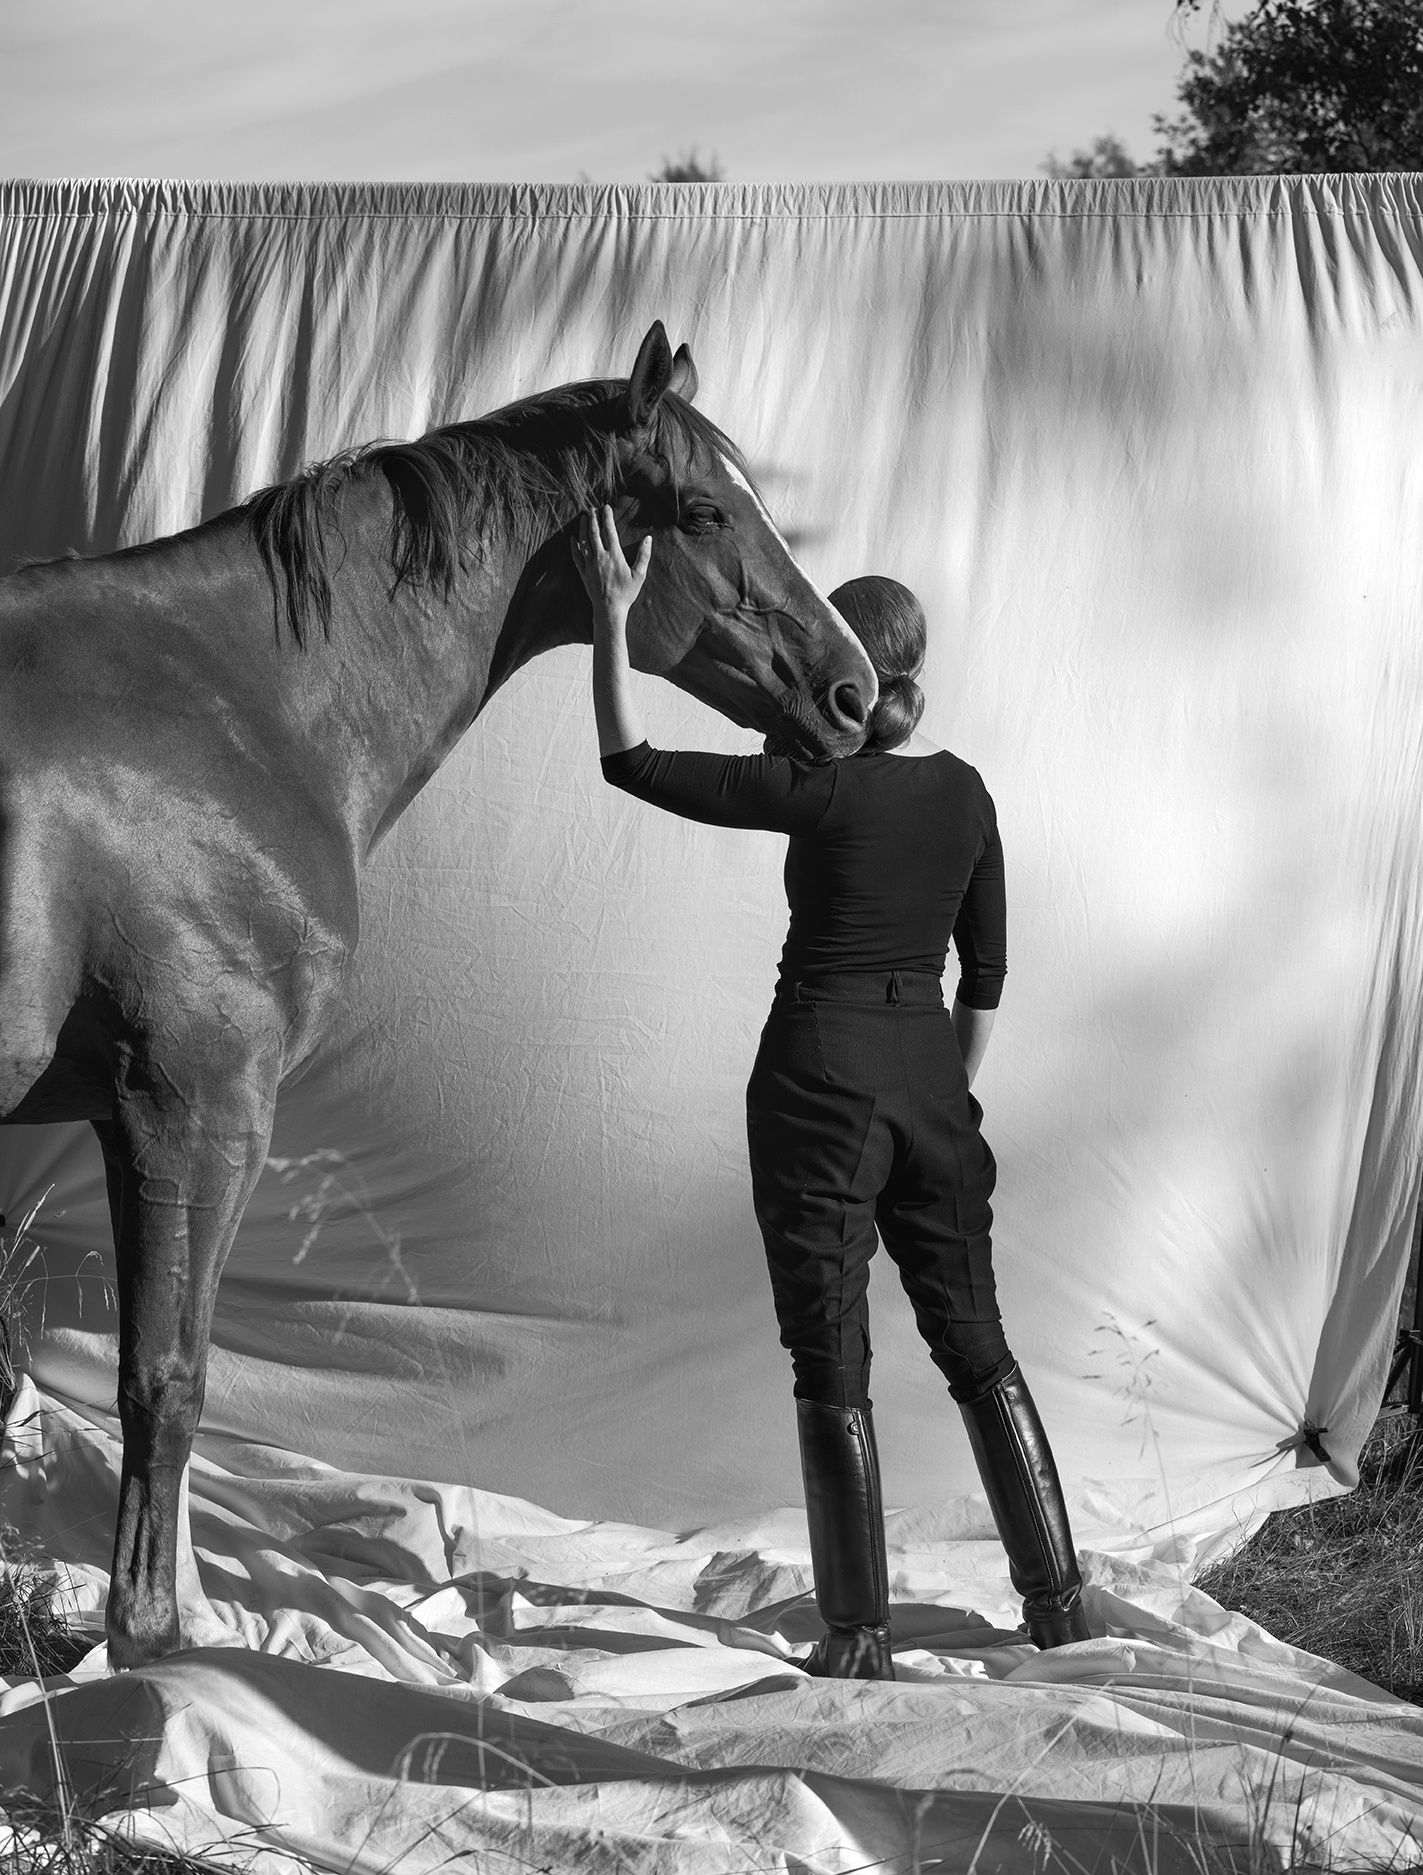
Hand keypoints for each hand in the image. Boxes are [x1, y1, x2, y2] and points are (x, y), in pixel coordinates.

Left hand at [574, 504, 651, 637]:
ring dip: (583, 528)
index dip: (607, 517)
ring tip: (584, 518)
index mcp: (614, 555)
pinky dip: (573, 546)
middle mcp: (600, 557)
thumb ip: (643, 555)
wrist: (609, 609)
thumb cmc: (626, 593)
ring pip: (583, 542)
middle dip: (593, 518)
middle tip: (592, 508)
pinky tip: (572, 538)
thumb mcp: (639, 575)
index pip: (610, 531)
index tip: (606, 507)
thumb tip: (648, 539)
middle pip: (594, 533)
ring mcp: (590, 565)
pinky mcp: (583, 573)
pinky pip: (576, 556)